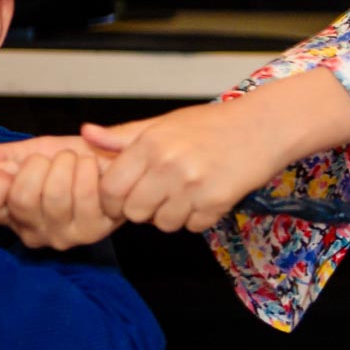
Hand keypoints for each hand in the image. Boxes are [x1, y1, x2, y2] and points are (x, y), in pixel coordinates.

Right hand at [0, 147, 121, 250]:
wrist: (114, 159)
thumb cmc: (71, 160)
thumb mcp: (32, 151)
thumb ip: (1, 156)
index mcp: (9, 213)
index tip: (10, 165)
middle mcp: (33, 231)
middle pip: (21, 200)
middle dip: (39, 166)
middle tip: (54, 159)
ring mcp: (63, 235)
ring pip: (55, 197)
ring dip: (67, 165)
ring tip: (75, 161)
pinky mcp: (94, 231)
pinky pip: (86, 197)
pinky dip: (88, 170)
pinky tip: (93, 167)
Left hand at [77, 98, 292, 233]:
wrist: (264, 126)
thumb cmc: (212, 125)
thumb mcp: (164, 123)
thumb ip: (123, 136)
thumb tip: (85, 134)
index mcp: (149, 144)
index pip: (110, 189)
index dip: (113, 200)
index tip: (126, 197)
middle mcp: (167, 165)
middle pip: (134, 212)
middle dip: (144, 209)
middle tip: (161, 195)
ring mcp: (193, 185)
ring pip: (163, 223)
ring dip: (173, 215)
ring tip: (188, 193)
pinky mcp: (216, 201)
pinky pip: (193, 226)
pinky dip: (199, 217)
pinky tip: (208, 195)